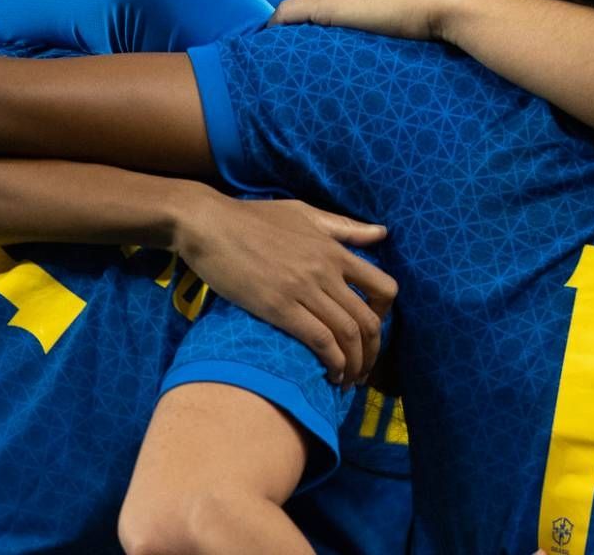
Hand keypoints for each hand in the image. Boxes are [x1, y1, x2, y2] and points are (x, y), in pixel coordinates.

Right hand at [173, 191, 396, 385]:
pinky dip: (332, 363)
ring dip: (354, 364)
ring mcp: (303, 289)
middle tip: (364, 369)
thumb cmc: (252, 217)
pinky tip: (330, 374)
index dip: (385, 317)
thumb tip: (382, 233)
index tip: (372, 332)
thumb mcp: (303, 213)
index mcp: (333, 249)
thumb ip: (343, 226)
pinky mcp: (278, 306)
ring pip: (347, 334)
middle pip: (368, 320)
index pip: (383, 287)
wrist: (208, 223)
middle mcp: (325, 270)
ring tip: (348, 380)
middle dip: (372, 352)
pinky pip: (319, 340)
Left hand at [271, 0, 468, 41]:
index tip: (318, 33)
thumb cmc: (430, 6)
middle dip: (305, 19)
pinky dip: (277, 27)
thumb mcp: (401, 1)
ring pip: (297, 6)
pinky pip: (286, 15)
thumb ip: (382, 6)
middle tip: (304, 47)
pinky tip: (273, 46)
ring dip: (295, 26)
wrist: (439, 0)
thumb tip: (381, 25)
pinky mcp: (322, 2)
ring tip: (292, 52)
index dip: (321, 11)